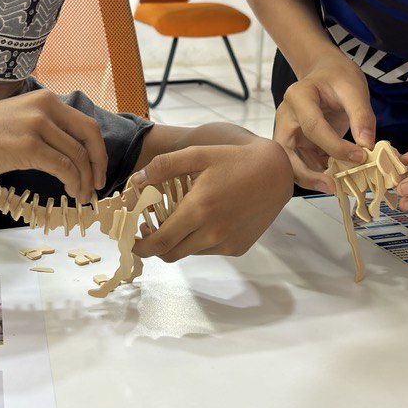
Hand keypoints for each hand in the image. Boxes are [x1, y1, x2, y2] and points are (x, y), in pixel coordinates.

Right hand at [0, 89, 107, 202]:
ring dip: (85, 180)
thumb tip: (65, 148)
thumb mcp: (16, 118)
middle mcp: (44, 107)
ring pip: (77, 156)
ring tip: (82, 196)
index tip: (98, 168)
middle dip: (99, 163)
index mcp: (44, 99)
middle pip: (89, 136)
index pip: (85, 123)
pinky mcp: (28, 147)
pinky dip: (73, 182)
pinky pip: (63, 167)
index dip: (97, 149)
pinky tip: (71, 192)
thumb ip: (41, 125)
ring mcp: (36, 125)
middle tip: (98, 184)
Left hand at [131, 139, 292, 260]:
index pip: (160, 242)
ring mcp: (226, 243)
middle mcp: (212, 232)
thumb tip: (136, 181)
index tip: (131, 240)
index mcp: (199, 209)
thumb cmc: (235, 160)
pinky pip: (209, 250)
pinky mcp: (238, 247)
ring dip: (178, 241)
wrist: (276, 173)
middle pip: (171, 254)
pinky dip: (199, 240)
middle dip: (154, 246)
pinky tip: (205, 219)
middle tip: (149, 229)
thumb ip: (164, 166)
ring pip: (189, 252)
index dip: (141, 246)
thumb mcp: (198, 154)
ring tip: (178, 218)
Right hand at [273, 52, 375, 191]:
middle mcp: (286, 117)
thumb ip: (362, 115)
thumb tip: (367, 146)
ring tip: (338, 186)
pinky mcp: (297, 143)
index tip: (360, 157)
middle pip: (287, 152)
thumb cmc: (338, 77)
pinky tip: (338, 178)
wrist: (326, 73)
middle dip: (307, 174)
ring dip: (313, 178)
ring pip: (292, 163)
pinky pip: (304, 164)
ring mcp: (289, 132)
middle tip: (332, 187)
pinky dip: (319, 174)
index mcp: (298, 97)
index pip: (313, 127)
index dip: (336, 146)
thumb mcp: (354, 89)